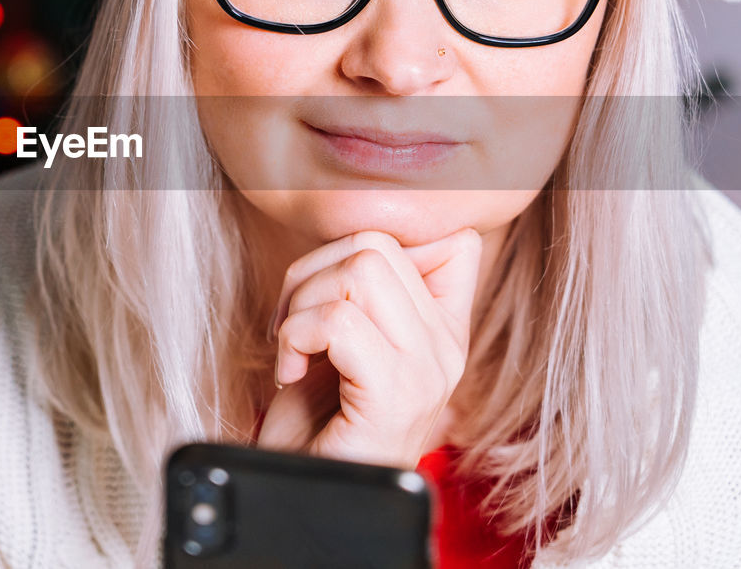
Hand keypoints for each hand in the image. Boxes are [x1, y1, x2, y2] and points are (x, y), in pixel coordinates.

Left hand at [256, 228, 481, 468]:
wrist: (307, 500)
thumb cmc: (318, 426)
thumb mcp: (346, 345)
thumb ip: (364, 293)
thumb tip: (354, 239)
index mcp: (442, 331)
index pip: (451, 240)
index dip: (372, 244)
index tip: (333, 292)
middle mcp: (446, 349)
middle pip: (378, 244)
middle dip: (311, 272)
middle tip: (293, 324)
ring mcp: (427, 373)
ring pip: (361, 271)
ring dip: (300, 304)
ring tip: (293, 349)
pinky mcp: (395, 397)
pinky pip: (340, 321)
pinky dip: (295, 337)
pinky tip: (290, 373)